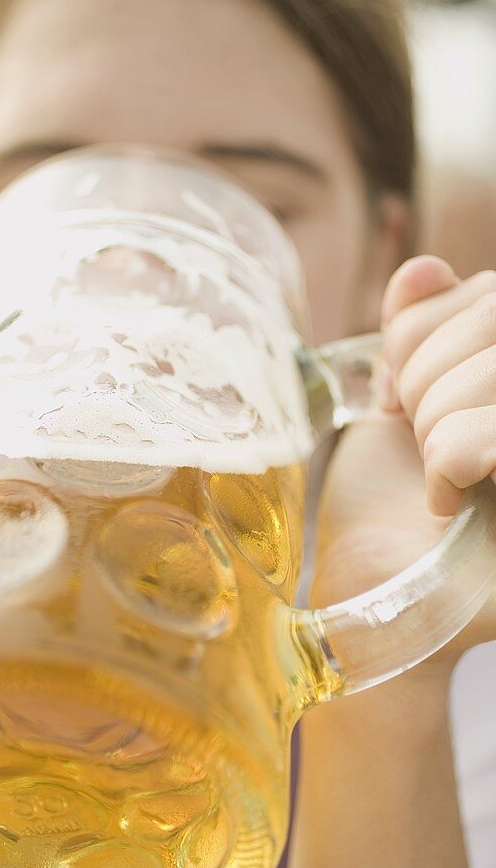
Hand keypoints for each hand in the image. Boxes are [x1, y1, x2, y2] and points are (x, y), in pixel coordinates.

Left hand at [312, 257, 495, 663]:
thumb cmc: (386, 508)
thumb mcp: (397, 404)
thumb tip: (422, 267)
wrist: (382, 600)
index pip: (482, 293)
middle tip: (422, 446)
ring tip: (440, 478)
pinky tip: (449, 501)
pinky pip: (474, 438)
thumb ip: (419, 334)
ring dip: (435, 428)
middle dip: (425, 384)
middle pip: (489, 314)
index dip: (420, 340)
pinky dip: (450, 461)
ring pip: (482, 372)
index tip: (405, 401)